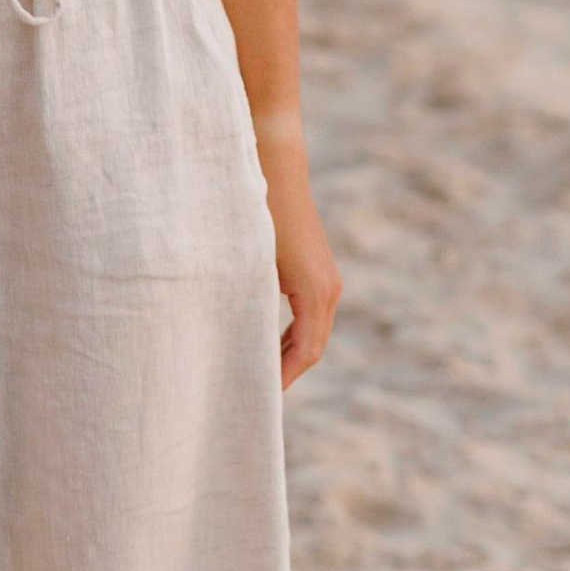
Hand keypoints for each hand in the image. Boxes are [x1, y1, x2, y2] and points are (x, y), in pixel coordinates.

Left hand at [258, 143, 340, 389]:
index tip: (259, 397)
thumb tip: (241, 346)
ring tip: (259, 375)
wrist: (276, 173)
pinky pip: (310, 315)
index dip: (283, 377)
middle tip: (256, 394)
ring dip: (290, 353)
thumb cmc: (257, 217)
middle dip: (286, 371)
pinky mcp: (319, 271)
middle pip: (312, 346)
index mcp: (315, 293)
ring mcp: (327, 280)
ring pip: (313, 332)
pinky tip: (268, 343)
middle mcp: (328, 289)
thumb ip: (250, 306)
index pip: (306, 352)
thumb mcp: (251, 266)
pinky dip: (293, 334)